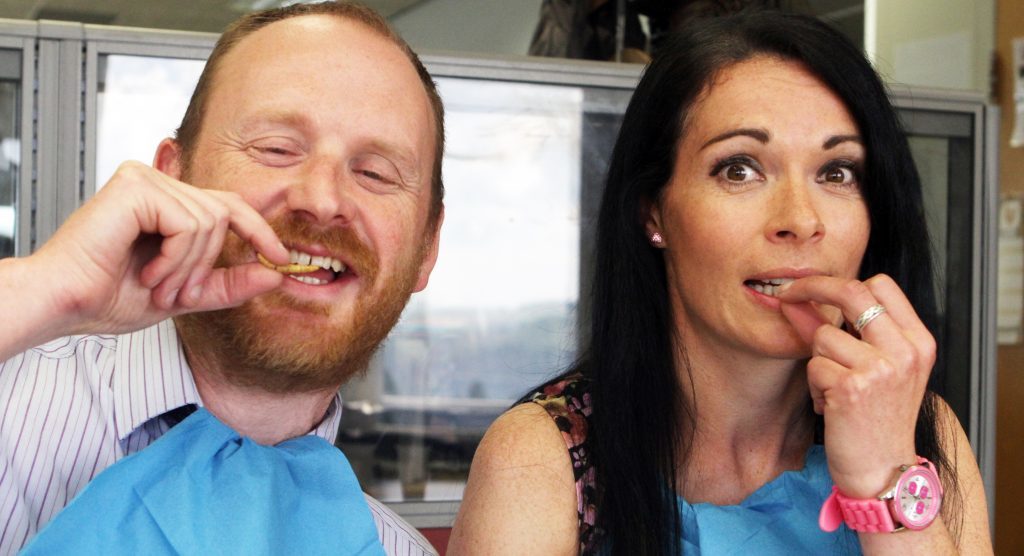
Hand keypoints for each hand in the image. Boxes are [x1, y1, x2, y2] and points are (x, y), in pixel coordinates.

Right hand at [30, 161, 289, 336]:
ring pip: (210, 222)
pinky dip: (177, 258)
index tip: (281, 258)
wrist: (65, 303)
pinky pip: (189, 223)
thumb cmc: (108, 297)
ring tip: (158, 286)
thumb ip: (227, 284)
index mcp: (166, 203)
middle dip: (208, 264)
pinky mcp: (136, 186)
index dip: (259, 230)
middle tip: (180, 295)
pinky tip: (150, 272)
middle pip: (225, 214)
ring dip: (190, 267)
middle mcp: (157, 183)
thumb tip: (275, 274)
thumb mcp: (184, 294)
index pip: (229, 205)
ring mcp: (146, 180)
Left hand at [776, 274, 935, 497]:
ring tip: (834, 389)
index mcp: (918, 341)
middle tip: (787, 295)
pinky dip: (815, 386)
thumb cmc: (876, 419)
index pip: (881, 285)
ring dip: (818, 362)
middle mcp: (905, 350)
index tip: (812, 286)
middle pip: (851, 292)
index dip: (840, 281)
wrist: (883, 471)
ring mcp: (881, 368)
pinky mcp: (853, 387)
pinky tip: (832, 407)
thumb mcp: (872, 369)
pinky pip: (814, 366)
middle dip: (811, 288)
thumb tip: (796, 300)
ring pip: (823, 335)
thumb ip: (840, 331)